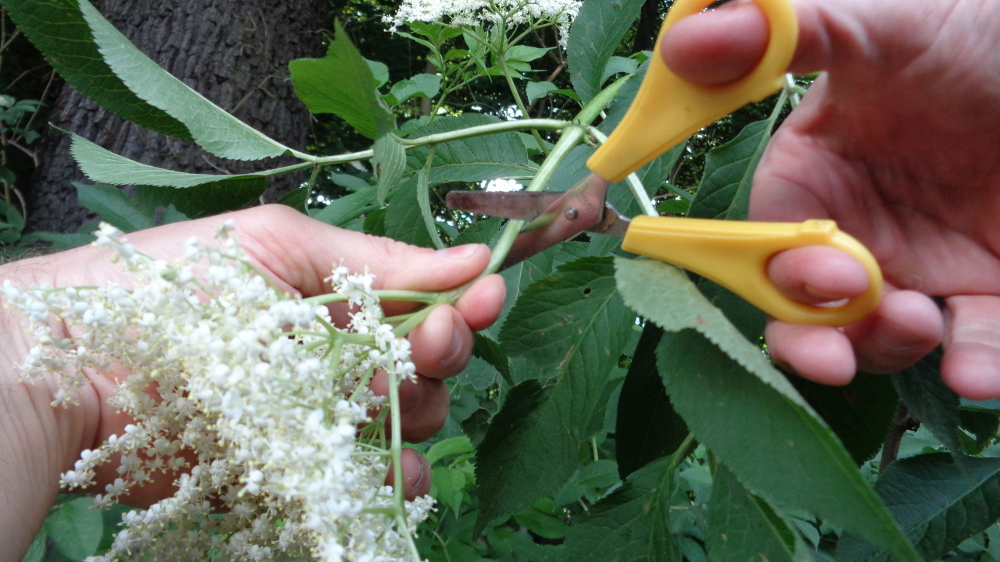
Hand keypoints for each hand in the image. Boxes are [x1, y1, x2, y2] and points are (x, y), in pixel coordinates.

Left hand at [0, 205, 504, 553]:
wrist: (84, 364)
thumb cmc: (178, 285)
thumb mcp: (279, 244)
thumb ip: (377, 260)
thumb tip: (470, 256)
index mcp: (339, 298)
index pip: (423, 297)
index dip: (465, 294)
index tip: (496, 284)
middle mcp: (339, 358)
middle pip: (427, 362)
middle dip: (444, 348)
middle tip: (431, 342)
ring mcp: (321, 418)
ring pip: (410, 422)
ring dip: (423, 413)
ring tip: (393, 404)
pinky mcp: (299, 473)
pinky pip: (371, 482)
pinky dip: (396, 478)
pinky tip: (394, 468)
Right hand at [661, 0, 999, 397]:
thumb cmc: (972, 33)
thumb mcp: (877, 25)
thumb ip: (783, 34)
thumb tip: (683, 41)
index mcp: (810, 181)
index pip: (765, 248)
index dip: (779, 276)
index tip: (829, 275)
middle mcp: (855, 232)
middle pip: (808, 313)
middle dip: (814, 342)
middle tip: (837, 353)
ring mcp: (923, 267)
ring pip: (881, 341)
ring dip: (888, 350)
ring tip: (924, 323)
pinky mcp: (992, 291)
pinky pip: (978, 346)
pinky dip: (976, 367)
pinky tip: (975, 373)